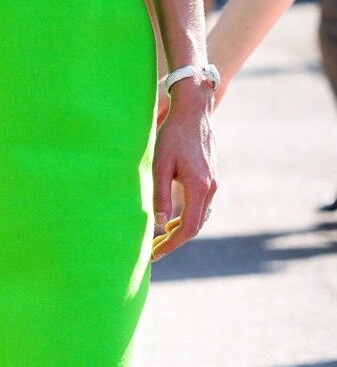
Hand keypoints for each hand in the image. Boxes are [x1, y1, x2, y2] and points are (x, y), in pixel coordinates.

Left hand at [151, 81, 216, 259]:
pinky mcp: (210, 178)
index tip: (154, 254)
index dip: (171, 244)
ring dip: (180, 230)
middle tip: (153, 250)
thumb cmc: (173, 135)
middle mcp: (211, 188)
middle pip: (195, 226)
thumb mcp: (160, 164)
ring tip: (158, 238)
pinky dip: (186, 217)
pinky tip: (170, 220)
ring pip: (198, 217)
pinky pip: (200, 206)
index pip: (187, 228)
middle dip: (174, 241)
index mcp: (200, 187)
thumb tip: (159, 222)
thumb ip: (159, 194)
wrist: (194, 112)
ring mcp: (213, 183)